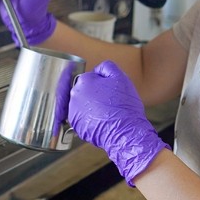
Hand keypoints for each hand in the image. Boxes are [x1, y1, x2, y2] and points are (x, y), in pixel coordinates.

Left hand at [68, 61, 169, 185]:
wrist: (125, 132)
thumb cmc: (124, 106)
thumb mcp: (121, 77)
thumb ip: (107, 67)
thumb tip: (98, 69)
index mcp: (83, 81)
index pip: (91, 78)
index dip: (102, 84)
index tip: (110, 92)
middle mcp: (74, 95)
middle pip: (85, 91)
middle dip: (95, 95)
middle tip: (110, 103)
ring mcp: (73, 112)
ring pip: (84, 105)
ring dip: (92, 108)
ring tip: (107, 113)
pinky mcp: (76, 126)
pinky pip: (83, 119)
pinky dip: (91, 120)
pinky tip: (102, 121)